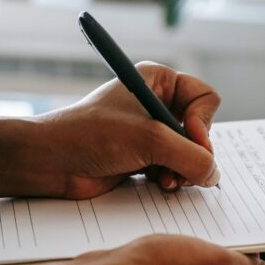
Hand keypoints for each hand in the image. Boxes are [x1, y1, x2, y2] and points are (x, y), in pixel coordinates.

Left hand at [15, 62, 220, 198]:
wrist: (50, 162)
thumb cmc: (90, 135)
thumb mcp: (149, 140)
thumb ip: (191, 156)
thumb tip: (214, 175)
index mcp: (159, 80)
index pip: (206, 98)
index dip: (204, 122)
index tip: (192, 140)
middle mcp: (158, 102)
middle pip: (201, 129)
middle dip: (193, 152)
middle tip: (181, 168)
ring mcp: (151, 131)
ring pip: (190, 152)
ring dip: (183, 169)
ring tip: (168, 180)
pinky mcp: (144, 156)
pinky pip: (176, 167)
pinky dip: (173, 178)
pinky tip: (159, 184)